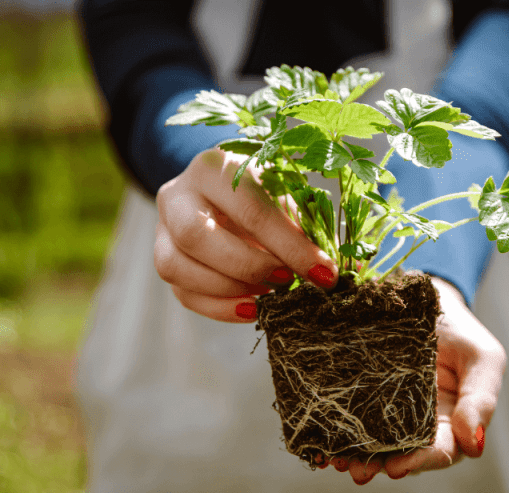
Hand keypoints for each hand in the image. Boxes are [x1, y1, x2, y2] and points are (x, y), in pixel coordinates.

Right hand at [154, 148, 336, 321]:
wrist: (226, 190)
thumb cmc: (262, 192)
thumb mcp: (285, 198)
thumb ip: (309, 230)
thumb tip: (346, 269)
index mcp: (214, 168)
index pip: (250, 210)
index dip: (290, 247)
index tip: (324, 274)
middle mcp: (177, 195)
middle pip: (195, 236)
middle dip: (248, 267)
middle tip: (286, 280)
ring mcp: (162, 229)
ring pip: (176, 267)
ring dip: (229, 289)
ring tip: (269, 295)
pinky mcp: (162, 259)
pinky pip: (183, 293)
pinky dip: (220, 307)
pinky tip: (252, 307)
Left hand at [339, 276, 507, 483]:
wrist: (425, 294)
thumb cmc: (460, 329)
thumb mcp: (482, 357)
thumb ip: (482, 399)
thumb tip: (475, 446)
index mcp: (452, 421)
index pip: (440, 450)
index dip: (420, 461)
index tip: (397, 467)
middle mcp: (419, 424)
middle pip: (401, 454)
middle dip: (379, 464)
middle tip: (358, 470)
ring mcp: (388, 411)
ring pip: (373, 443)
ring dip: (356, 455)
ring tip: (339, 459)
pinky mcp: (362, 395)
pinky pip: (350, 418)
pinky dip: (337, 433)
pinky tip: (324, 442)